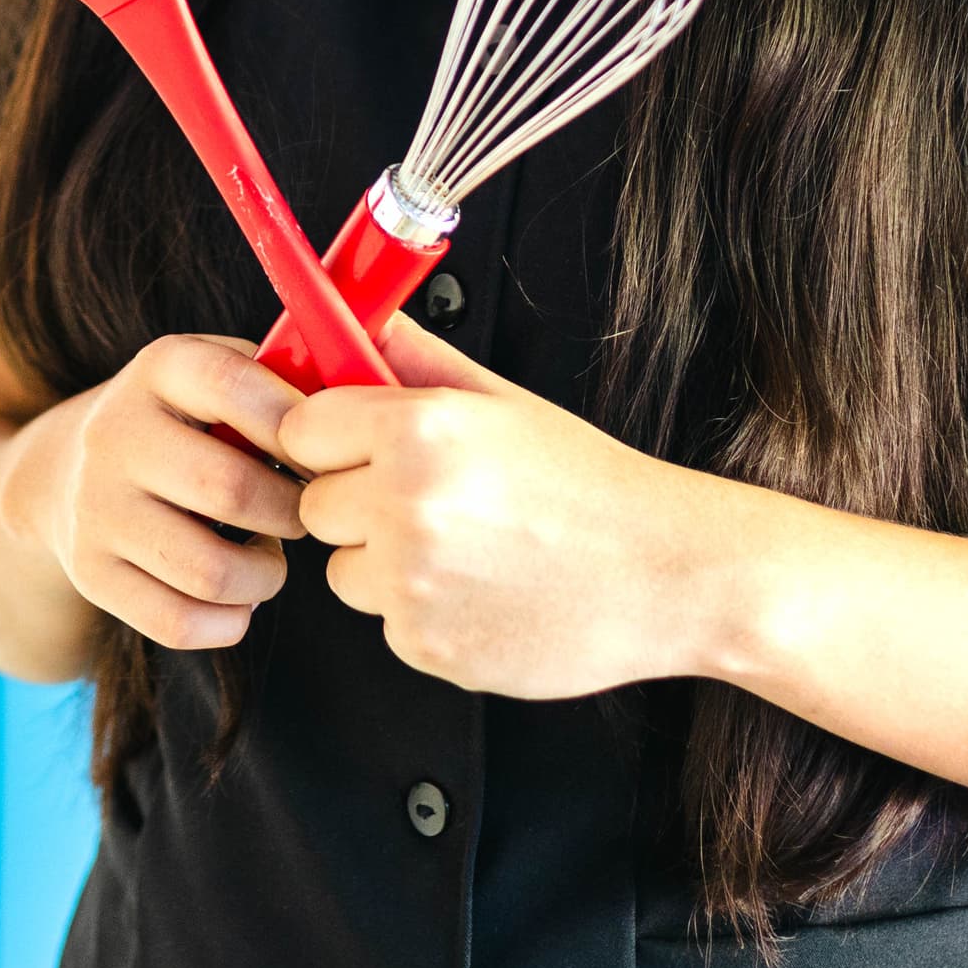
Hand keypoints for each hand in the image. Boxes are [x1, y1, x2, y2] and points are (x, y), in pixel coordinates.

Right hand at [8, 334, 310, 652]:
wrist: (64, 474)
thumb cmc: (181, 424)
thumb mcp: (214, 375)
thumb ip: (283, 375)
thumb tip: (365, 396)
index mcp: (158, 369)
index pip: (231, 384)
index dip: (295, 424)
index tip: (321, 452)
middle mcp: (115, 434)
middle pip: (229, 490)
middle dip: (291, 512)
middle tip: (305, 514)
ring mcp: (96, 509)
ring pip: (208, 571)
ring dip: (265, 575)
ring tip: (269, 556)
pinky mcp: (90, 573)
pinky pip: (177, 623)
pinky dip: (229, 620)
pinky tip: (238, 595)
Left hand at [279, 312, 701, 699]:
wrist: (665, 575)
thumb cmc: (591, 488)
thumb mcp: (506, 404)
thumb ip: (418, 362)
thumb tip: (361, 324)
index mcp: (419, 430)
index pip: (303, 430)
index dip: (330, 439)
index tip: (355, 448)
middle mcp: (404, 504)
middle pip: (316, 505)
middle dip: (359, 503)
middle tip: (431, 502)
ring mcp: (411, 581)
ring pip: (345, 570)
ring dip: (385, 563)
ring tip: (468, 549)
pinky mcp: (424, 644)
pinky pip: (387, 622)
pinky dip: (422, 613)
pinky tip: (483, 591)